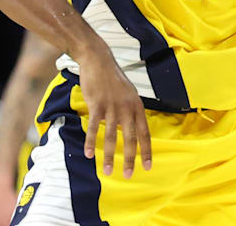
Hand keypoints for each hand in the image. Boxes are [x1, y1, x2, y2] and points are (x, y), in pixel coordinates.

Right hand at [76, 48, 151, 178]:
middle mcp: (127, 108)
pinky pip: (94, 127)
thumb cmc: (112, 79)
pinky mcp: (97, 104)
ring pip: (112, 136)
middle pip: (131, 138)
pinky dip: (91, 141)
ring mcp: (112, 106)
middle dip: (130, 159)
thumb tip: (133, 129)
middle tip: (129, 175)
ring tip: (108, 171)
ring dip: (110, 155)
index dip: (146, 151)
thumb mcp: (128, 94)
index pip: (144, 133)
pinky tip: (89, 154)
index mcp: (137, 106)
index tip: (147, 166)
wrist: (98, 60)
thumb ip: (131, 111)